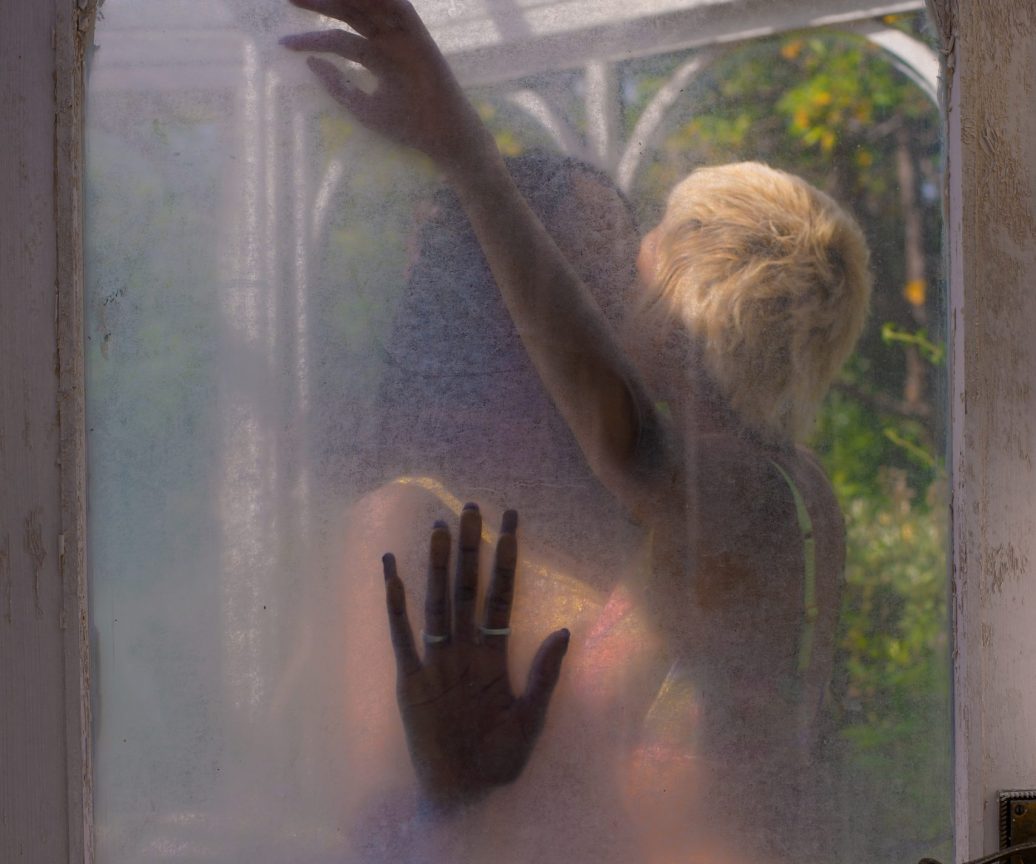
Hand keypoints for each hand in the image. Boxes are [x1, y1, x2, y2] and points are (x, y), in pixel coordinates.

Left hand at [281, 0, 486, 165]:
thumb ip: (338, 86)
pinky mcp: (420, 37)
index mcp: (376, 56)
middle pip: (350, 12)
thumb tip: (311, 63)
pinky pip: (399, 8)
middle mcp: (388, 41)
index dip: (311, 39)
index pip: (338, 38)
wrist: (442, 137)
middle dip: (320, 2)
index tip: (283, 43)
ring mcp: (404, 37)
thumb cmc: (408, 126)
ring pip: (370, 6)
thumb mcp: (363, 108)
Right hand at [381, 504, 570, 810]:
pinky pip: (404, 637)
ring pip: (438, 603)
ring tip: (440, 528)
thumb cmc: (500, 759)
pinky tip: (393, 573)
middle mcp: (463, 650)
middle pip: (467, 589)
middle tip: (473, 508)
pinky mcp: (411, 681)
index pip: (500, 595)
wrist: (466, 794)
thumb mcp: (532, 716)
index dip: (506, 560)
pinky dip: (397, 606)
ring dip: (439, 566)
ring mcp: (436, 662)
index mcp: (493, 655)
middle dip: (471, 550)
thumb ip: (545, 673)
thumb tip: (566, 629)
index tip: (513, 522)